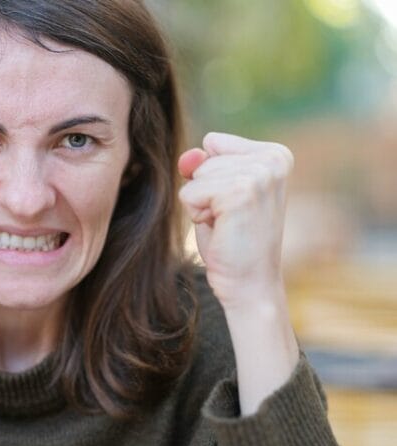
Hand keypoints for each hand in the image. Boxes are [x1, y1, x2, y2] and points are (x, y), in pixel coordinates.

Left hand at [178, 132, 292, 308]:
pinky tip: (222, 230)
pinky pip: (189, 192)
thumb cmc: (233, 240)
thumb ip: (202, 165)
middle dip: (205, 191)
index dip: (211, 176)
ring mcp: (259, 175)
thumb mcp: (217, 192)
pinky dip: (196, 214)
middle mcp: (273, 159)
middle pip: (203, 159)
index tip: (234, 204)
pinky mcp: (240, 192)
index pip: (214, 142)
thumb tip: (190, 156)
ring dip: (201, 204)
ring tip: (227, 224)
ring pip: (195, 176)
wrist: (250, 284)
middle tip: (230, 220)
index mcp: (275, 154)